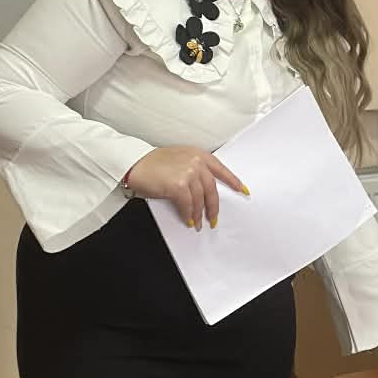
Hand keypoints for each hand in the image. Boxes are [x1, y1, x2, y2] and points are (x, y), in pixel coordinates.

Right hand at [123, 147, 247, 228]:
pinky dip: (188, 215)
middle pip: (212, 189)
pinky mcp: (179, 186)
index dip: (233, 181)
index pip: (221, 170)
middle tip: (214, 219)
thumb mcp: (178, 159)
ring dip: (199, 214)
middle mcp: (196, 162)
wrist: (134, 163)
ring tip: (198, 223)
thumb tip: (203, 192)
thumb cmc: (152, 163)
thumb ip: (194, 169)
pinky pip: (188, 205)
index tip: (243, 191)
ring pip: (200, 200)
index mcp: (198, 154)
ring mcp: (188, 173)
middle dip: (214, 207)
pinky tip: (188, 220)